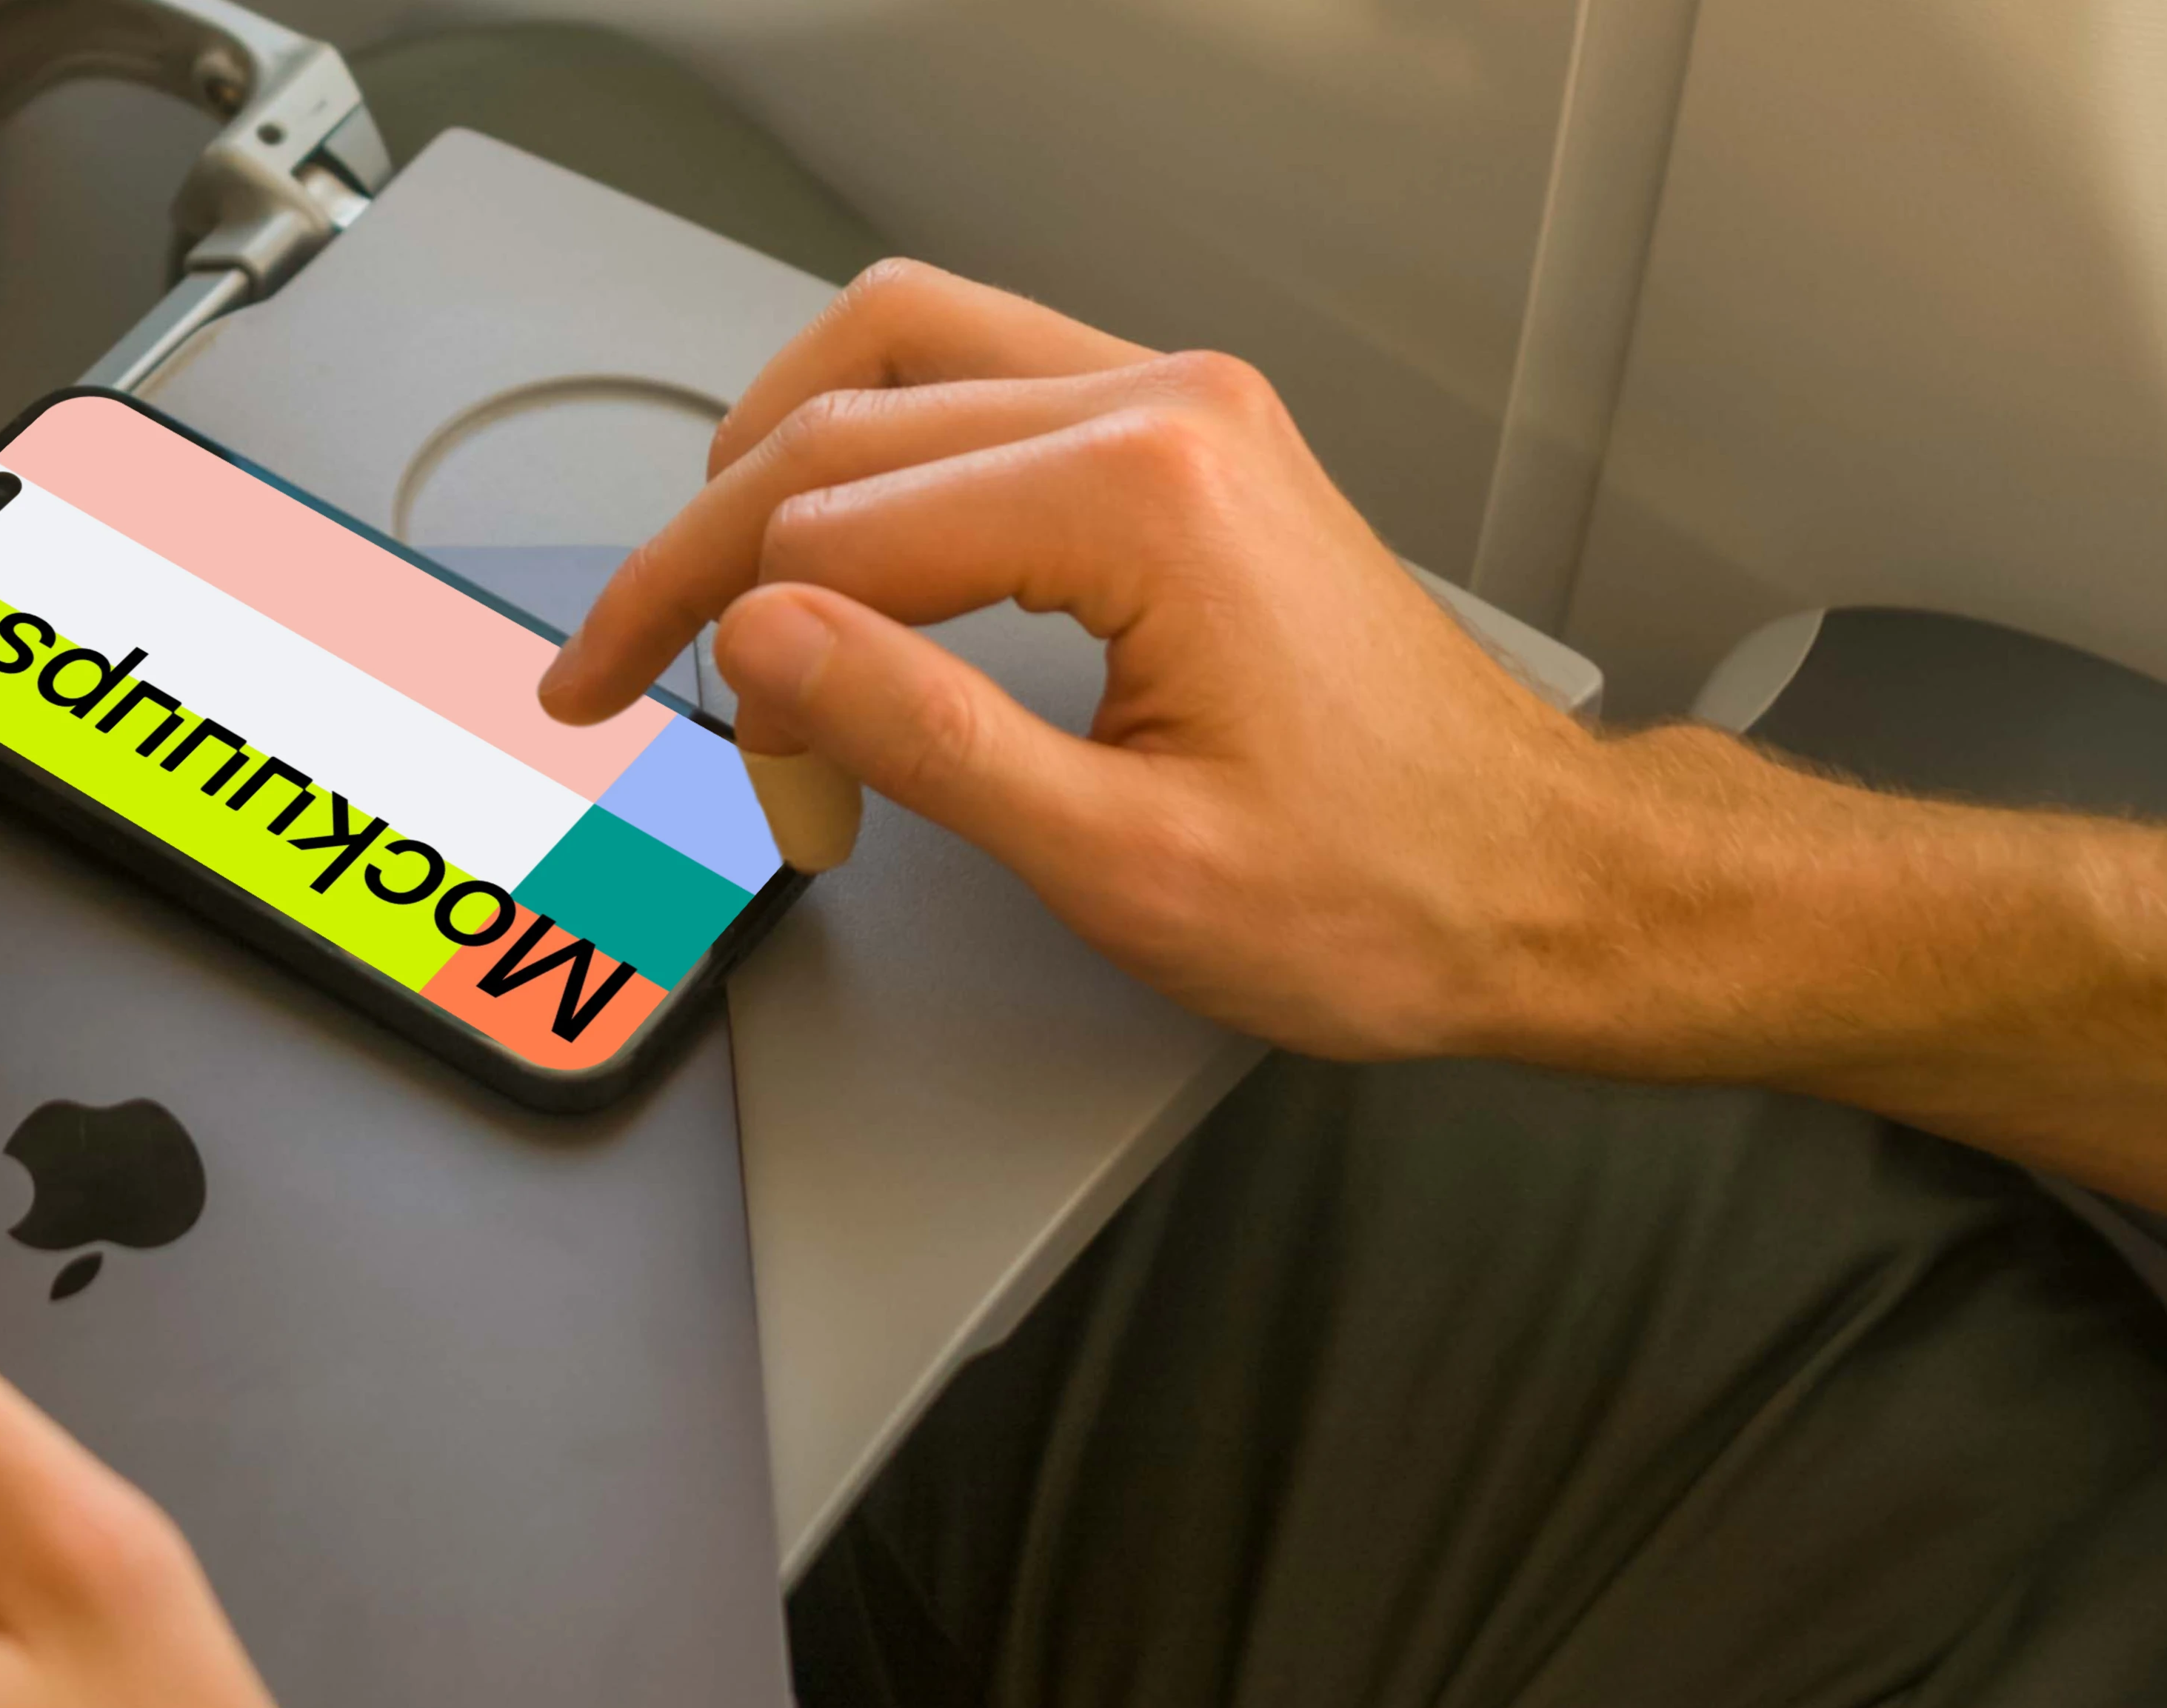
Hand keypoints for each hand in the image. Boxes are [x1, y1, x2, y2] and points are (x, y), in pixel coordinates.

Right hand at [535, 260, 1669, 1066]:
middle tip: (628, 679)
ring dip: (777, 464)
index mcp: (1144, 495)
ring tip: (708, 588)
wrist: (1541, 886)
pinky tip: (829, 546)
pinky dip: (872, 449)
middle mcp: (1163, 408)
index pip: (831, 521)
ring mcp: (1179, 407)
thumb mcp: (1115, 859)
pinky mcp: (1184, 438)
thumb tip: (755, 640)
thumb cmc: (1378, 892)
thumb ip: (916, 734)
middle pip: (842, 423)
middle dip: (712, 559)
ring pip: (899, 356)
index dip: (703, 628)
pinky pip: (978, 379)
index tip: (625, 714)